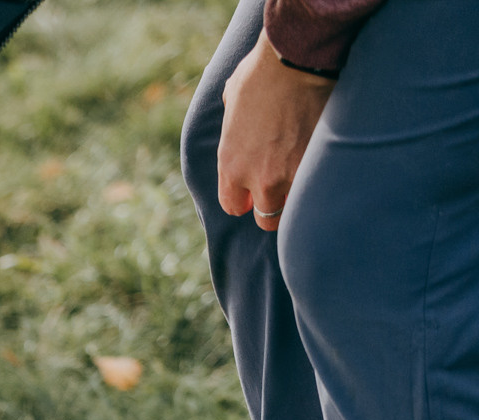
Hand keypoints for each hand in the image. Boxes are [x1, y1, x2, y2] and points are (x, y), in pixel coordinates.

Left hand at [218, 32, 334, 232]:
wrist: (298, 60)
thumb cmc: (261, 73)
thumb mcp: (232, 100)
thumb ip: (233, 124)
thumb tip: (239, 120)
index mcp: (232, 165)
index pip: (233, 206)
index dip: (245, 201)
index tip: (254, 196)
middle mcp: (259, 178)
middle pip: (267, 218)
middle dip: (274, 207)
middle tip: (285, 191)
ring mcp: (293, 175)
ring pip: (298, 208)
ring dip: (302, 198)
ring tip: (308, 181)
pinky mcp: (321, 165)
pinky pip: (321, 188)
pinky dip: (325, 181)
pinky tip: (329, 168)